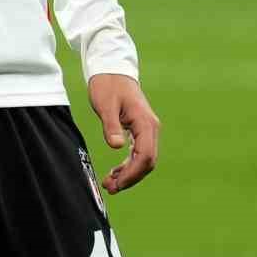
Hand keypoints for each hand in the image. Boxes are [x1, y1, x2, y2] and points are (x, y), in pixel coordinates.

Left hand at [88, 73, 159, 193]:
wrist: (111, 69)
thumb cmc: (108, 84)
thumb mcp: (105, 104)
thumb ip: (111, 125)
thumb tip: (117, 146)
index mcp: (145, 123)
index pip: (145, 156)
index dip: (132, 174)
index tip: (116, 183)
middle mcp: (151, 128)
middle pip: (147, 162)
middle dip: (130, 178)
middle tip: (110, 187)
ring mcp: (147, 129)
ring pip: (144, 159)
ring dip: (129, 174)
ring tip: (110, 183)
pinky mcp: (140, 130)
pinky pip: (139, 153)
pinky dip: (129, 165)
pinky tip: (116, 172)